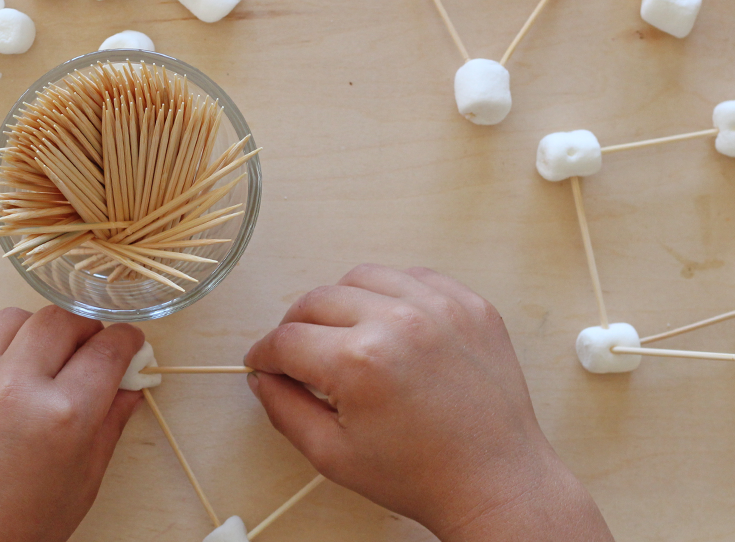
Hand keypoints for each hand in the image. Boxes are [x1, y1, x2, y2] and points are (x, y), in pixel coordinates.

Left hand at [0, 306, 144, 541]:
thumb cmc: (15, 527)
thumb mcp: (81, 483)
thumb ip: (109, 426)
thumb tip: (128, 389)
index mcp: (63, 415)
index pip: (107, 350)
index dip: (128, 341)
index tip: (131, 343)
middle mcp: (17, 386)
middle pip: (61, 320)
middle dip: (86, 328)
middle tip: (92, 348)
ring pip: (15, 319)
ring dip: (40, 330)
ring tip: (47, 356)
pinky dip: (4, 353)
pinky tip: (11, 381)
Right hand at [245, 265, 612, 541]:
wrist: (496, 483)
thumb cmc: (420, 476)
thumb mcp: (332, 455)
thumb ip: (284, 409)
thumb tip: (262, 377)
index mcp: (359, 362)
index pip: (286, 340)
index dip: (264, 354)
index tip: (262, 363)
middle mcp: (398, 322)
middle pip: (316, 300)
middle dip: (295, 327)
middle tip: (297, 354)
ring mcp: (440, 308)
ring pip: (361, 277)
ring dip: (341, 302)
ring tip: (343, 334)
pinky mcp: (471, 305)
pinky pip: (413, 277)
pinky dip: (392, 294)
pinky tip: (389, 325)